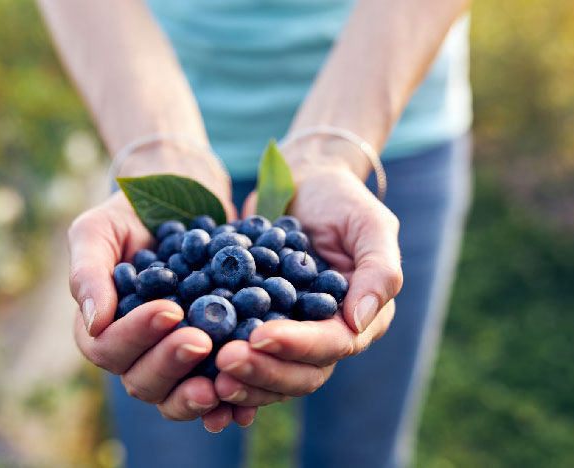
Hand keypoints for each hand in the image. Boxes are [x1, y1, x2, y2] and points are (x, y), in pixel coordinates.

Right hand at [68, 147, 255, 430]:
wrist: (181, 201)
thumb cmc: (128, 215)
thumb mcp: (98, 230)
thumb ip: (87, 272)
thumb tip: (95, 322)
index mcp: (101, 329)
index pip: (107, 348)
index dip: (136, 336)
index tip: (170, 310)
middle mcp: (134, 353)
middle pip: (141, 381)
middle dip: (171, 363)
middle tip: (201, 340)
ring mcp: (171, 360)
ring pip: (175, 396)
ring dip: (197, 394)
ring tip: (223, 378)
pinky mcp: (208, 360)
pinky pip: (213, 392)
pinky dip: (228, 402)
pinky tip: (244, 398)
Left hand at [214, 159, 402, 406]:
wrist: (302, 185)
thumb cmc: (342, 200)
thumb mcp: (371, 224)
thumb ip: (379, 270)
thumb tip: (358, 321)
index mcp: (359, 320)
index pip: (332, 344)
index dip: (296, 346)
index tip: (259, 336)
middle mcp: (326, 337)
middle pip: (299, 374)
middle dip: (263, 370)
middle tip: (224, 361)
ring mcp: (290, 336)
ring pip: (269, 375)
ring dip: (241, 380)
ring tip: (207, 374)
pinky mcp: (257, 329)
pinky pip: (241, 356)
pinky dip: (218, 368)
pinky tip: (194, 367)